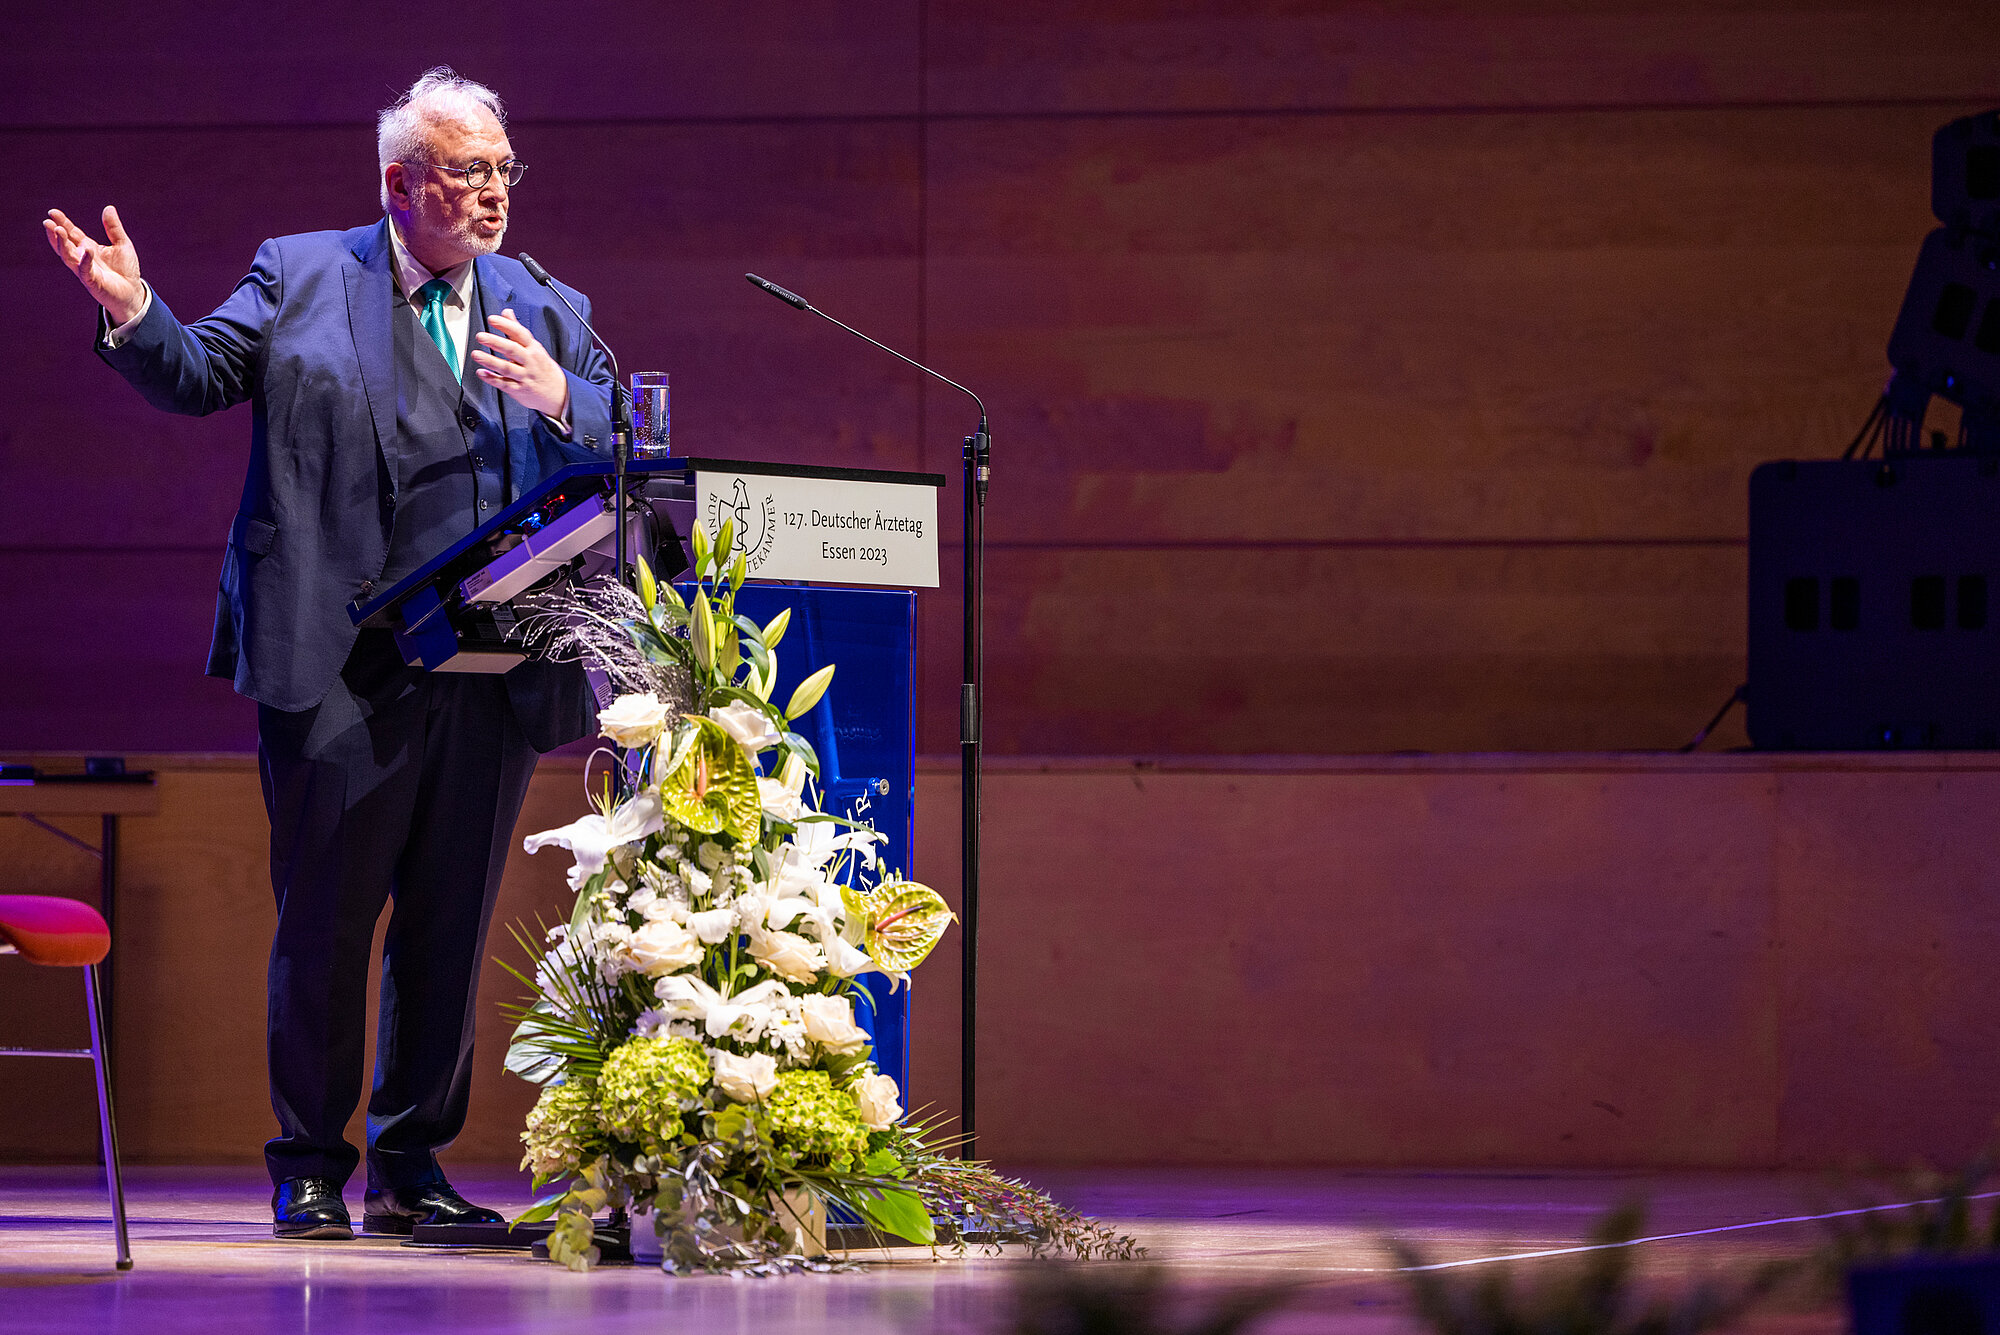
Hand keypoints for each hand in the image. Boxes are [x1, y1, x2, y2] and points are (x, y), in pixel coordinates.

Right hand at [44, 206, 145, 325]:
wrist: (132, 292)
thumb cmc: (125, 269)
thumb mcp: (122, 244)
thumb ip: (114, 228)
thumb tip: (109, 207)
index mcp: (88, 247)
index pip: (72, 233)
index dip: (62, 223)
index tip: (53, 212)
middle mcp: (82, 258)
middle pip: (65, 244)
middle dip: (56, 233)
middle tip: (48, 222)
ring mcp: (85, 270)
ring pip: (69, 257)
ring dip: (62, 244)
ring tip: (58, 230)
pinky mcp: (92, 282)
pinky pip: (86, 271)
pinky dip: (85, 261)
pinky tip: (86, 250)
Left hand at [473, 308, 569, 419]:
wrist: (558, 392)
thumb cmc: (542, 367)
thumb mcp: (534, 347)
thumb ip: (517, 330)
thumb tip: (507, 312)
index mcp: (533, 349)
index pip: (520, 333)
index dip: (506, 325)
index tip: (493, 319)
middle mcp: (529, 362)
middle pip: (512, 350)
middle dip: (496, 342)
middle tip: (481, 336)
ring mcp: (524, 376)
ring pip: (507, 368)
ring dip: (490, 361)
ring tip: (476, 354)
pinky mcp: (519, 389)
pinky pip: (504, 384)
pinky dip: (492, 379)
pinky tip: (482, 373)